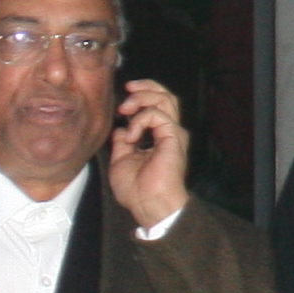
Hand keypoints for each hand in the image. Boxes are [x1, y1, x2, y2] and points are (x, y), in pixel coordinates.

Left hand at [105, 80, 191, 228]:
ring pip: (165, 99)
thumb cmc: (137, 191)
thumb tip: (120, 129)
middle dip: (146, 86)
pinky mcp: (173, 137)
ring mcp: (172, 134)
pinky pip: (158, 115)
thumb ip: (121, 143)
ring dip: (142, 98)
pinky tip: (131, 136)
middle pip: (165, 96)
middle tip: (128, 88)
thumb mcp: (121, 160)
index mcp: (158, 137)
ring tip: (125, 109)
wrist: (148, 205)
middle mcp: (168, 132)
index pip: (157, 105)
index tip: (124, 92)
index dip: (142, 93)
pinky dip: (140, 120)